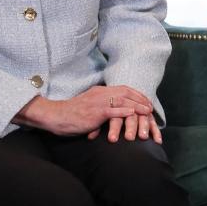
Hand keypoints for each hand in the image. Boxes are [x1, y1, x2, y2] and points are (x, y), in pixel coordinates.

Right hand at [18, 85, 150, 136]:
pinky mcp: (94, 112)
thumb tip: (111, 112)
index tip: (146, 100)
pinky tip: (133, 114)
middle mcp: (100, 94)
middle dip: (141, 99)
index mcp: (99, 91)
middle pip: (125, 92)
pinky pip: (112, 111)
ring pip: (122, 100)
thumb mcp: (88, 107)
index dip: (136, 94)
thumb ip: (100, 107)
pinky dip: (124, 112)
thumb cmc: (70, 115)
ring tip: (148, 111)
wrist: (55, 116)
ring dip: (137, 105)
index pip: (122, 89)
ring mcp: (97, 102)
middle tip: (151, 106)